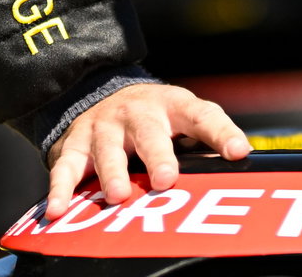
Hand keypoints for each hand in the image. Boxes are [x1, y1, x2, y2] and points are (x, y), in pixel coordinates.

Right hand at [44, 82, 249, 218]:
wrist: (99, 90)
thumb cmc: (155, 121)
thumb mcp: (181, 122)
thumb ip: (204, 146)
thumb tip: (241, 171)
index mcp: (173, 106)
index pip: (203, 115)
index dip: (222, 133)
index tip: (239, 153)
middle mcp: (138, 112)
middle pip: (149, 130)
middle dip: (157, 154)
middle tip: (165, 179)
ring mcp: (104, 125)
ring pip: (107, 147)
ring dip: (112, 172)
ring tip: (117, 196)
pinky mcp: (75, 143)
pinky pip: (67, 167)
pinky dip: (61, 189)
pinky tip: (59, 211)